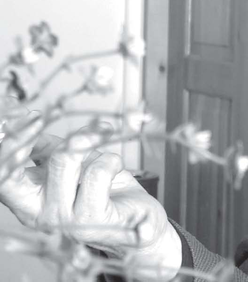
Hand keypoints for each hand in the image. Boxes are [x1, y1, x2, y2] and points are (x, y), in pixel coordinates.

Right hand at [0, 111, 181, 280]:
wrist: (140, 224)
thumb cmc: (107, 193)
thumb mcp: (74, 168)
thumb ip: (51, 151)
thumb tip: (29, 123)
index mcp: (30, 203)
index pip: (4, 177)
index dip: (8, 145)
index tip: (26, 117)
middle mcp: (41, 215)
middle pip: (16, 169)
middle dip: (24, 138)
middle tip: (38, 119)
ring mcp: (65, 220)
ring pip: (64, 159)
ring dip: (89, 142)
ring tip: (102, 149)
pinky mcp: (93, 219)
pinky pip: (98, 171)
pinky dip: (111, 160)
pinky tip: (116, 169)